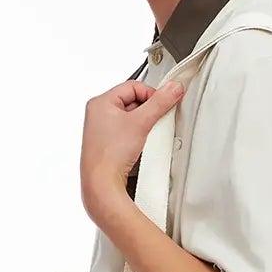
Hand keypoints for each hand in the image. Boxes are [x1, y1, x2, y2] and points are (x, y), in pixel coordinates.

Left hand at [80, 74, 183, 220]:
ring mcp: (102, 130)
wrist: (102, 184)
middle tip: (154, 122)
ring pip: (130, 118)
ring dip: (142, 125)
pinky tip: (139, 147)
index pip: (133, 86)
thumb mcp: (141, 123)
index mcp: (101, 102)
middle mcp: (98, 114)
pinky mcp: (107, 145)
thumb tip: (172, 88)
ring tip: (144, 136)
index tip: (162, 105)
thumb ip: (160, 103)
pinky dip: (136, 137)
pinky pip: (127, 133)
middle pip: (133, 102)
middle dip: (147, 112)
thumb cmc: (110, 155)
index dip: (151, 94)